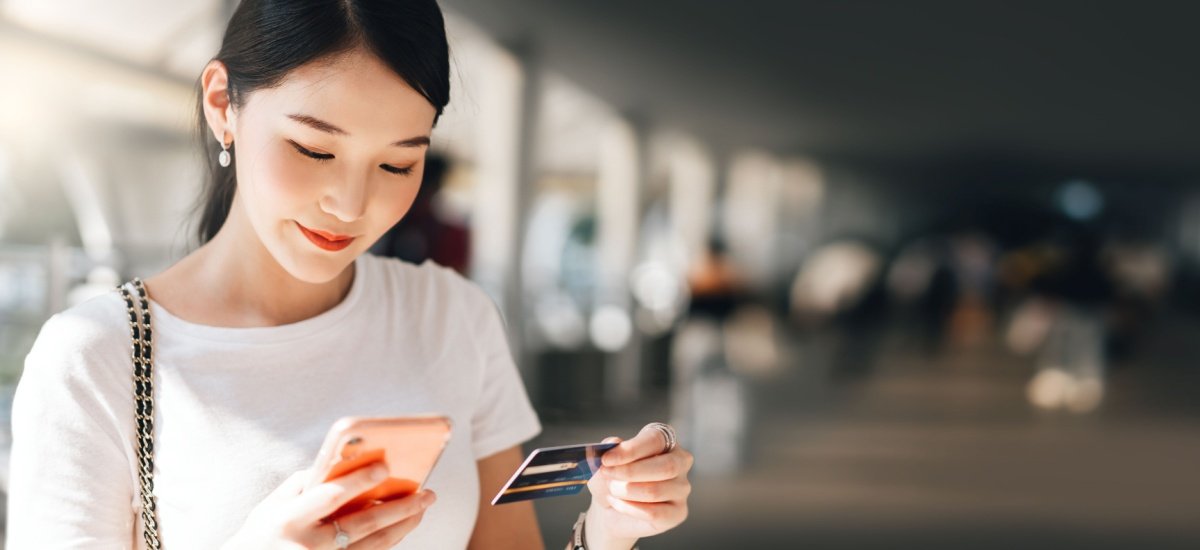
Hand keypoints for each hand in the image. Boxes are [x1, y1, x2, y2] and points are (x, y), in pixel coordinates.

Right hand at [222, 462, 436, 549]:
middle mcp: (308, 545)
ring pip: (373, 546)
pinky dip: (387, 542)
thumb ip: (303, 484)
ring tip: (422, 508)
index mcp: (289, 519)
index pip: (330, 497)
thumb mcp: (270, 507)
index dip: (359, 481)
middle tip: (428, 493)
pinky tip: (402, 527)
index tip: (387, 465)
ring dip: (402, 526)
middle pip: (363, 525)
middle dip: (400, 508)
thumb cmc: (259, 535)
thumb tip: (342, 461)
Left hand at [584, 424, 693, 548]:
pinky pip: (654, 513)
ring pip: (655, 491)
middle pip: (666, 466)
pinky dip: (629, 508)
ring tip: (611, 490)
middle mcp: (680, 461)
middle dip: (630, 472)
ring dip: (625, 491)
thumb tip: (613, 442)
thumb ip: (609, 448)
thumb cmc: (613, 478)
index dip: (631, 449)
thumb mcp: (605, 460)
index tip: (606, 459)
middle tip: (607, 474)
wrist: (611, 509)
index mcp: (665, 440)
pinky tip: (617, 503)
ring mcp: (682, 488)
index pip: (656, 440)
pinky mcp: (678, 512)